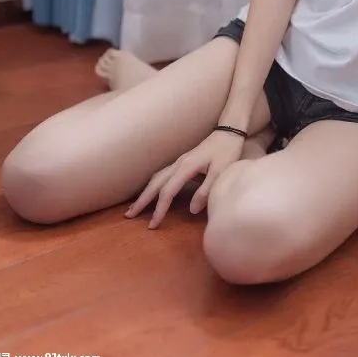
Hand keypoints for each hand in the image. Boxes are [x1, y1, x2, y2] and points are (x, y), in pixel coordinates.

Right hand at [124, 130, 245, 227]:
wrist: (229, 132)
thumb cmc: (227, 151)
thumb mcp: (220, 172)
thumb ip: (206, 191)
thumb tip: (192, 210)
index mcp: (186, 167)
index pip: (167, 192)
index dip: (159, 209)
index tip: (152, 225)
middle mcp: (178, 163)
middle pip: (155, 184)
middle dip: (142, 200)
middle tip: (128, 216)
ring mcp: (179, 161)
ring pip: (156, 178)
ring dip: (145, 192)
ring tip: (134, 206)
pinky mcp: (182, 162)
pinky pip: (162, 175)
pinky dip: (153, 185)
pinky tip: (151, 191)